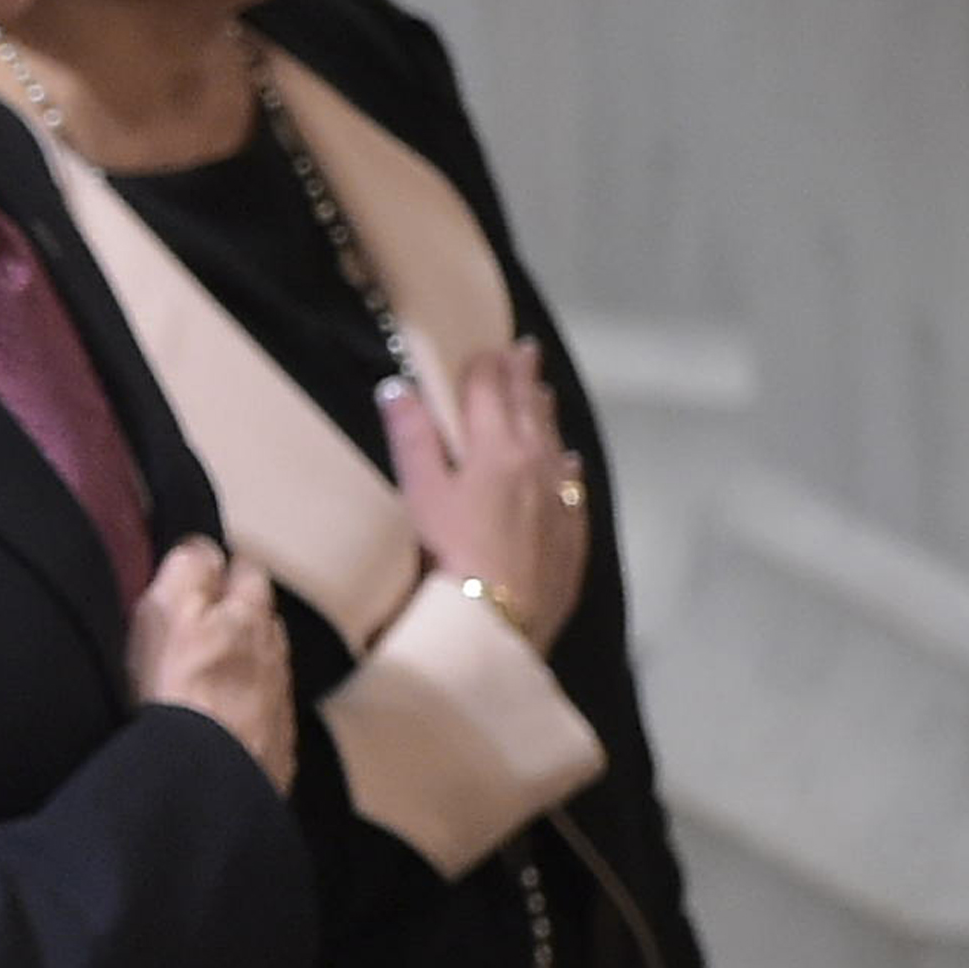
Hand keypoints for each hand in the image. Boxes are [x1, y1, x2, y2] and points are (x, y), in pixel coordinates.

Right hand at [127, 537, 294, 793]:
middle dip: (239, 615)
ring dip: (246, 663)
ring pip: (266, 664)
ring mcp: (278, 701)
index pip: (245, 569)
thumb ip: (190, 569)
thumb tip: (204, 548)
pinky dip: (245, 708)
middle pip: (262, 618)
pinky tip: (222, 719)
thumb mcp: (169, 611)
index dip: (221, 570)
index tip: (198, 577)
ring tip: (212, 673)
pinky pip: (262, 712)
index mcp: (250, 613)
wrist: (211, 776)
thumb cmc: (181, 690)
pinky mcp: (274, 745)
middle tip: (202, 624)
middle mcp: (274, 652)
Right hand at [379, 341, 588, 654]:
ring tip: (542, 391)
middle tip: (526, 350)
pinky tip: (569, 463)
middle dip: (523, 376)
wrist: (498, 619)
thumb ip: (412, 438)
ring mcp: (559, 498)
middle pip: (529, 408)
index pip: (490, 391)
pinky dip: (566, 464)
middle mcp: (535, 462)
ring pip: (554, 441)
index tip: (485, 348)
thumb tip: (396, 387)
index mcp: (495, 447)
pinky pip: (572, 485)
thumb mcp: (420, 494)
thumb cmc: (449, 555)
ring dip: (546, 412)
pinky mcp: (570, 531)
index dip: (484, 366)